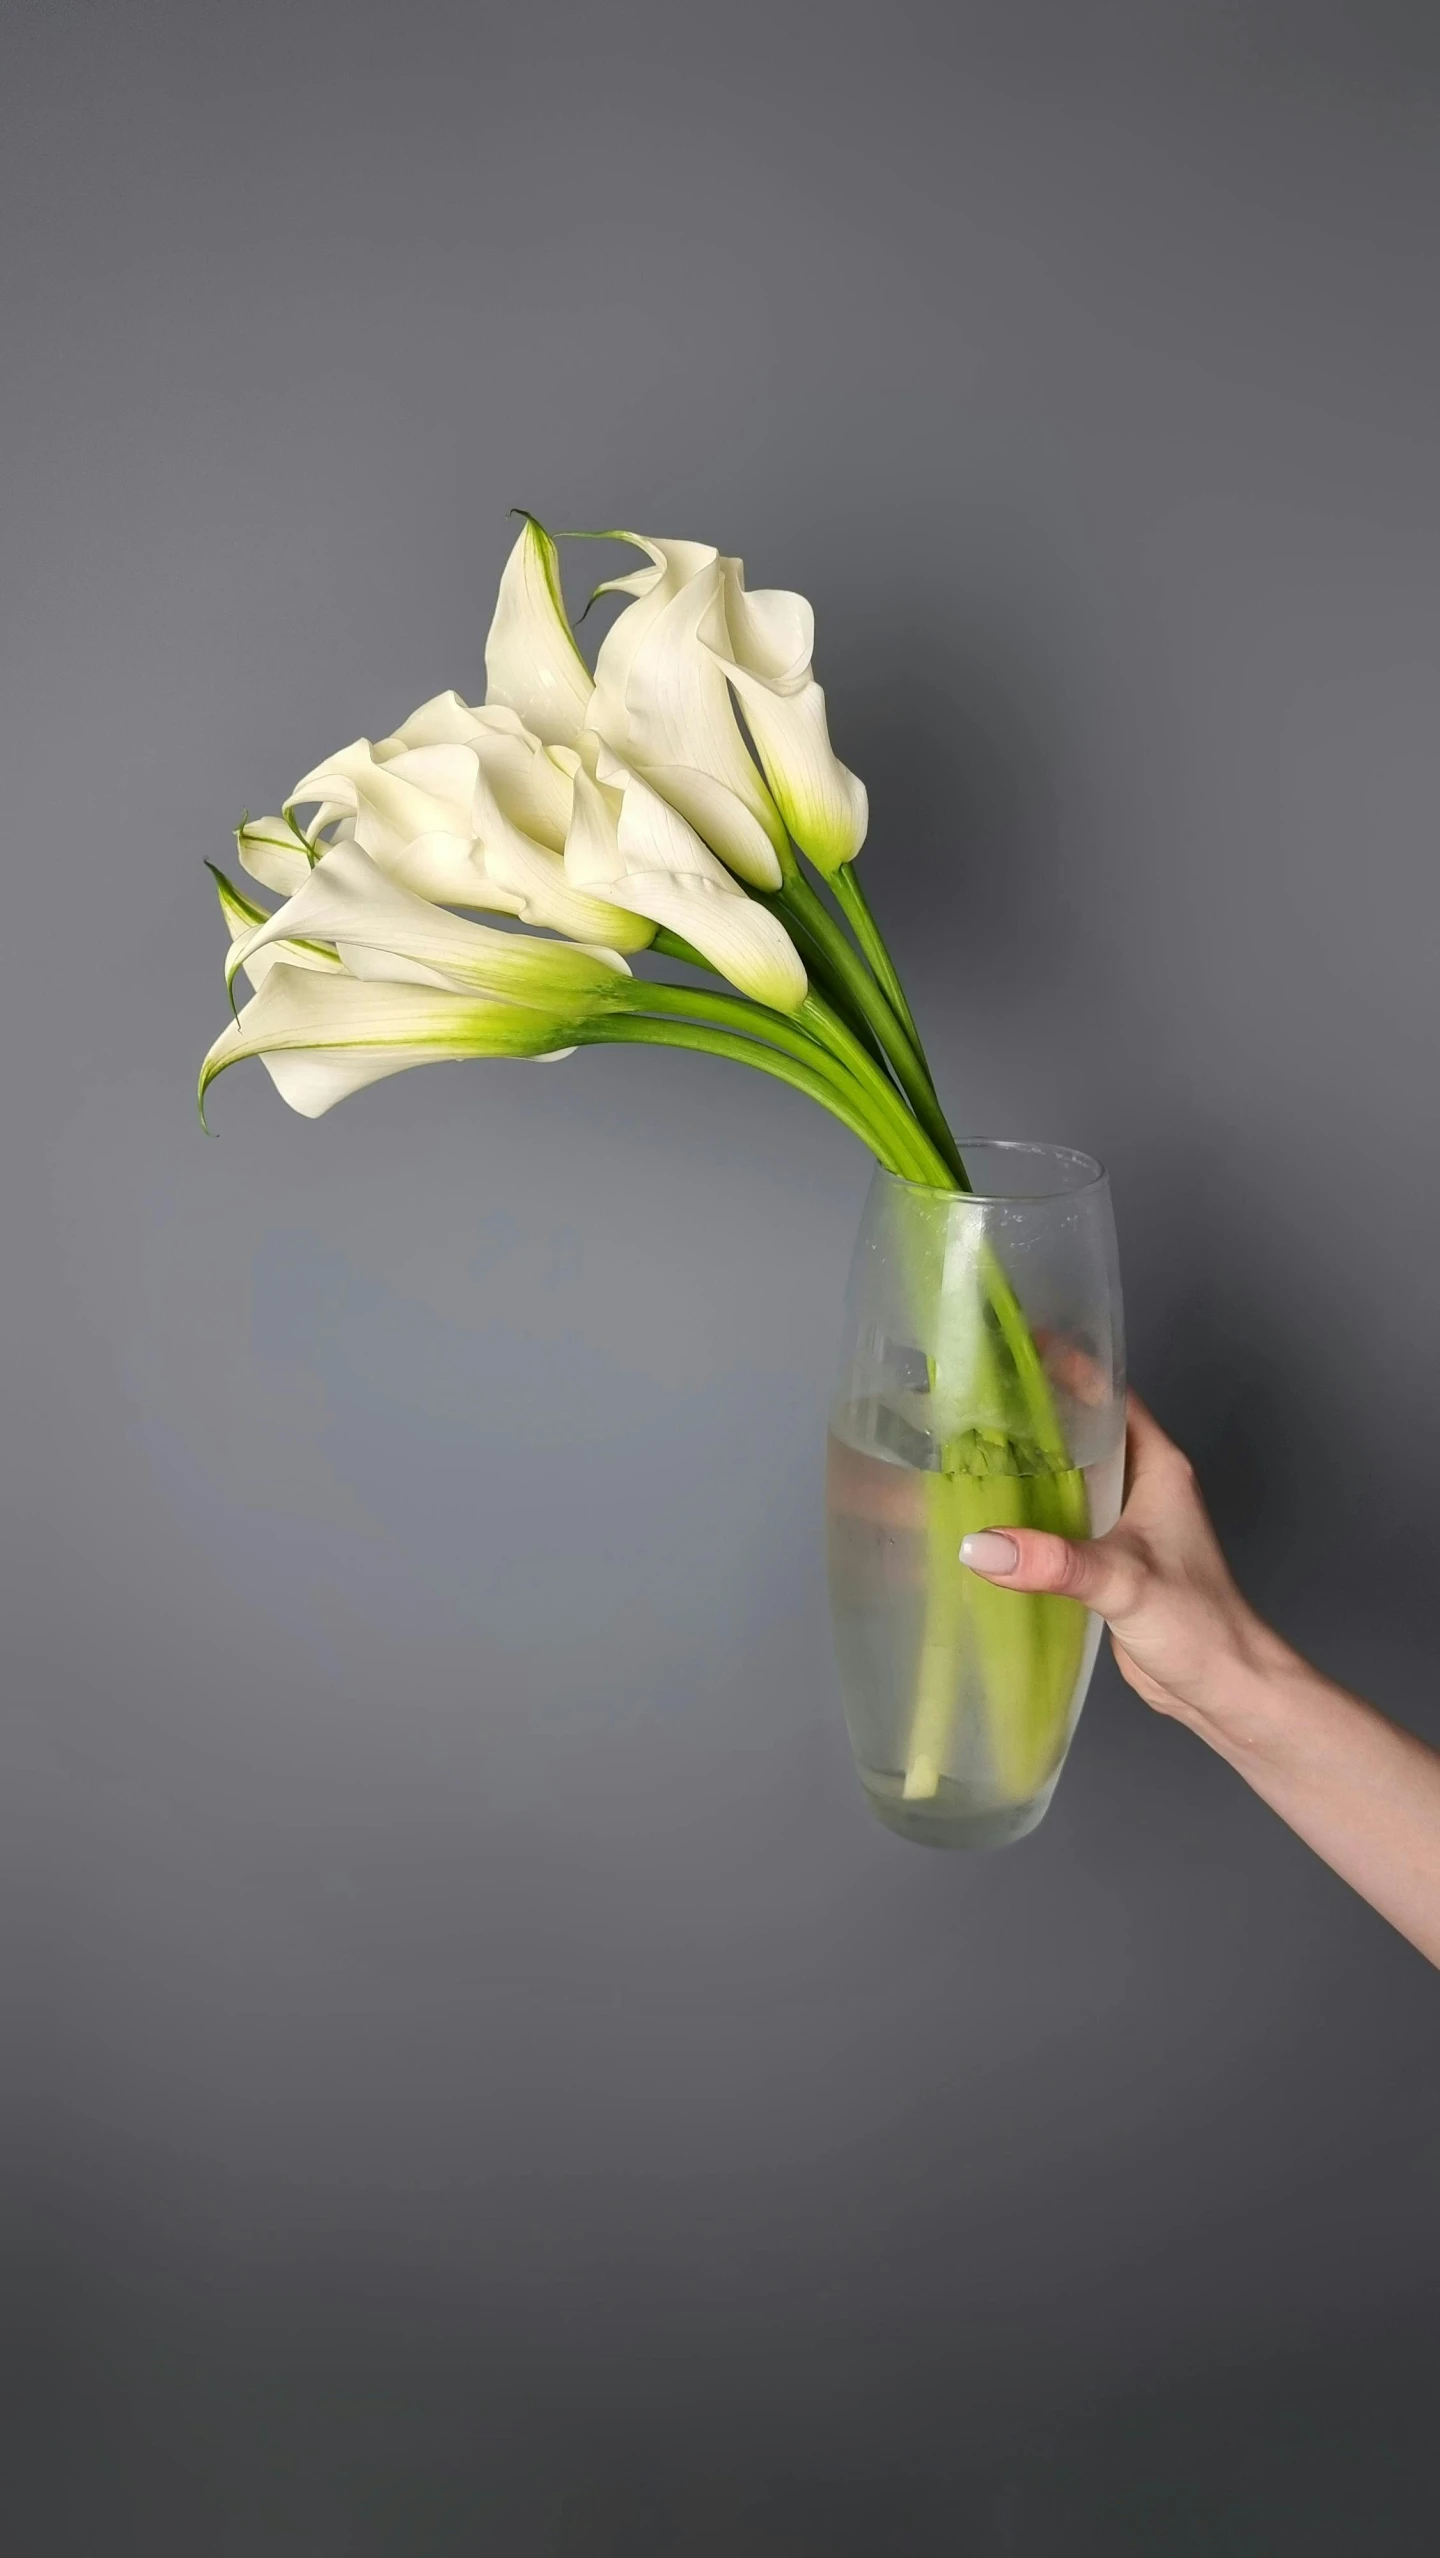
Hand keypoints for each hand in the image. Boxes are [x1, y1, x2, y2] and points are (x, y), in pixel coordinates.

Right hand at [960, 1393, 1292, 1728]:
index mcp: (1157, 1466)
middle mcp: (1139, 1484)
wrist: (1223, 1689)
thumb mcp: (1124, 1582)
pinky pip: (1055, 1521)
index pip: (1108, 1394)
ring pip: (1063, 1476)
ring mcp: (1120, 1522)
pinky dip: (1021, 1513)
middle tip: (962, 1399)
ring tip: (954, 1449)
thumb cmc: (1199, 1624)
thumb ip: (1055, 1561)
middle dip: (1026, 1413)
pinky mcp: (1102, 1559)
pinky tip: (979, 1518)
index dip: (1064, 1365)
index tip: (1008, 1346)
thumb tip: (979, 1545)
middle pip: (1077, 1430)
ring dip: (1020, 1466)